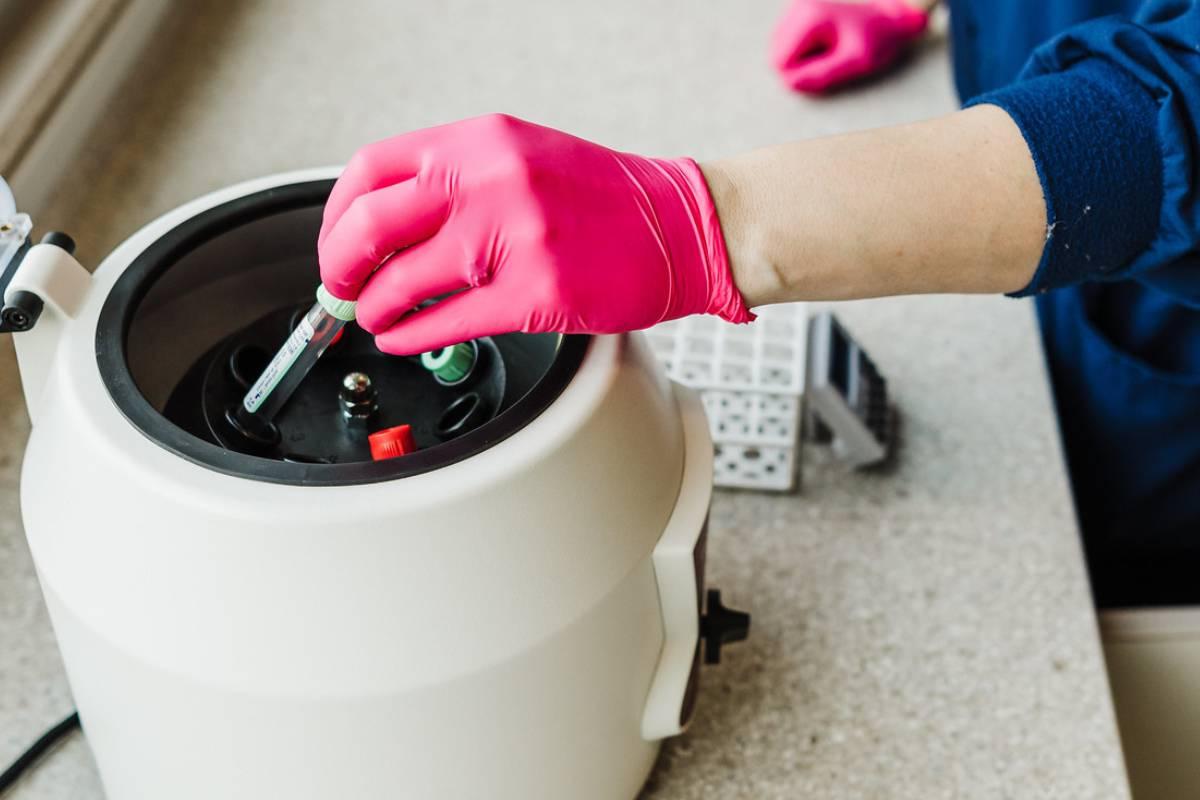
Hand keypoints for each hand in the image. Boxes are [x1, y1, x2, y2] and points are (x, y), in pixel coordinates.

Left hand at [318, 114, 752, 354]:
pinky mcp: (536, 295)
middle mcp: (490, 181)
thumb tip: (391, 222)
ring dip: (374, 309)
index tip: (336, 239)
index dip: (338, 213)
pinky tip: (404, 338)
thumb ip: (459, 178)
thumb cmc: (609, 199)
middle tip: (341, 286)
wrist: (683, 226)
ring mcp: (513, 239)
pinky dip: (411, 336)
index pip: (372, 169)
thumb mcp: (525, 157)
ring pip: (402, 282)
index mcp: (481, 142)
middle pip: (371, 225)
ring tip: (374, 318)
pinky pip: (446, 323)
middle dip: (340, 266)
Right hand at [769, 0, 928, 93]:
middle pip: (776, 54)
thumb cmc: (879, 36)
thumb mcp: (858, 60)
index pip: (780, 62)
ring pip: (779, 47)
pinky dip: (803, 47)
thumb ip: (823, 74)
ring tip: (831, 48)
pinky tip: (826, 42)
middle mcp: (799, 5)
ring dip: (802, 56)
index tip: (828, 68)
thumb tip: (790, 84)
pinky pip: (788, 39)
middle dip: (800, 64)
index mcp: (811, 16)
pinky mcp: (800, 7)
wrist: (893, 13)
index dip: (801, 74)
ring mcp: (797, 4)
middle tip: (831, 58)